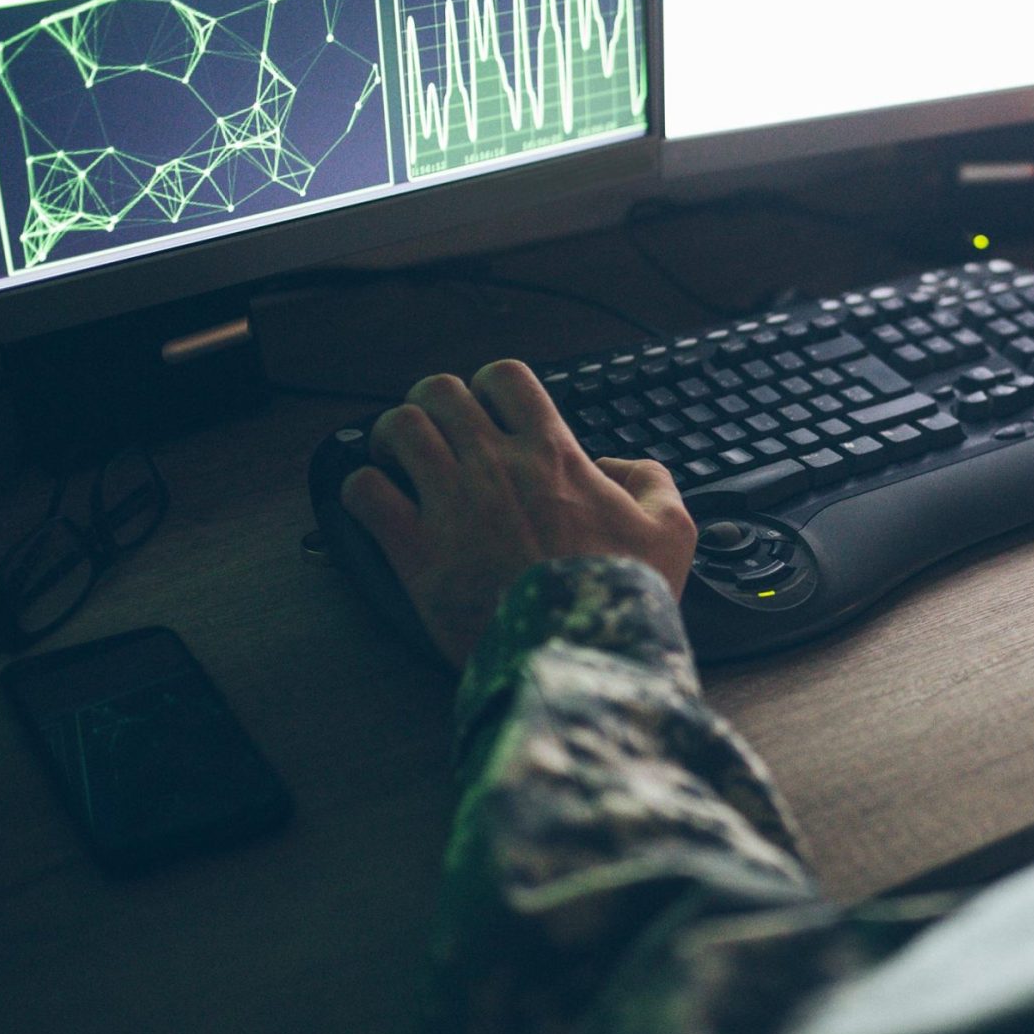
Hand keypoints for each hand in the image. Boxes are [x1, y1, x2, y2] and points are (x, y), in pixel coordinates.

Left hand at [340, 361, 697, 666]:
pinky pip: (364, 492)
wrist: (583, 656)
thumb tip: (618, 465)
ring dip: (391, 439)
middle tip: (436, 437)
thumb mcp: (671, 532)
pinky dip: (362, 491)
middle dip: (431, 407)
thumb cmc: (624, 597)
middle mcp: (496, 466)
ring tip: (398, 462)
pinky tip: (377, 506)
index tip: (489, 415)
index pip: (505, 377)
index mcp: (553, 455)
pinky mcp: (417, 551)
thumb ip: (652, 482)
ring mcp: (452, 505)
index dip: (488, 388)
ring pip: (397, 428)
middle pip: (438, 392)